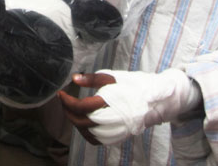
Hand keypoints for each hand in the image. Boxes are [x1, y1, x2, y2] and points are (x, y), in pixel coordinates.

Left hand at [62, 69, 201, 145]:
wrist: (156, 100)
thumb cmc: (135, 85)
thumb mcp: (114, 77)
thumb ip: (93, 79)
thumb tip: (74, 78)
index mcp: (111, 103)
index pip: (81, 107)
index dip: (67, 101)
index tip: (61, 94)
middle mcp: (113, 120)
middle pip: (81, 122)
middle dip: (68, 111)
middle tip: (63, 101)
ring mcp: (115, 131)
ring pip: (87, 132)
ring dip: (75, 122)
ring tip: (71, 110)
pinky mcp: (117, 137)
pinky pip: (96, 139)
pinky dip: (85, 132)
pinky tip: (83, 122)